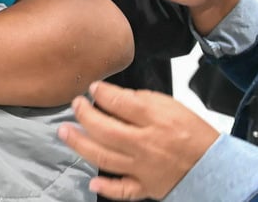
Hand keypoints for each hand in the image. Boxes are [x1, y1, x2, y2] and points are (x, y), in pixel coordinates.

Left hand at [58, 81, 217, 199]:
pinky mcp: (145, 186)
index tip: (92, 88)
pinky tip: (92, 181)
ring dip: (80, 144)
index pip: (118, 102)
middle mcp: (146, 144)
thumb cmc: (192, 133)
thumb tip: (111, 95)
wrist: (214, 165)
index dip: (100, 92)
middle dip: (83, 115)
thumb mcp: (171, 106)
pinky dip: (107, 188)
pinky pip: (123, 190)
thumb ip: (140, 100)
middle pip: (104, 129)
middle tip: (75, 106)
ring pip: (104, 157)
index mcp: (155, 120)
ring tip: (64, 132)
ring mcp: (143, 167)